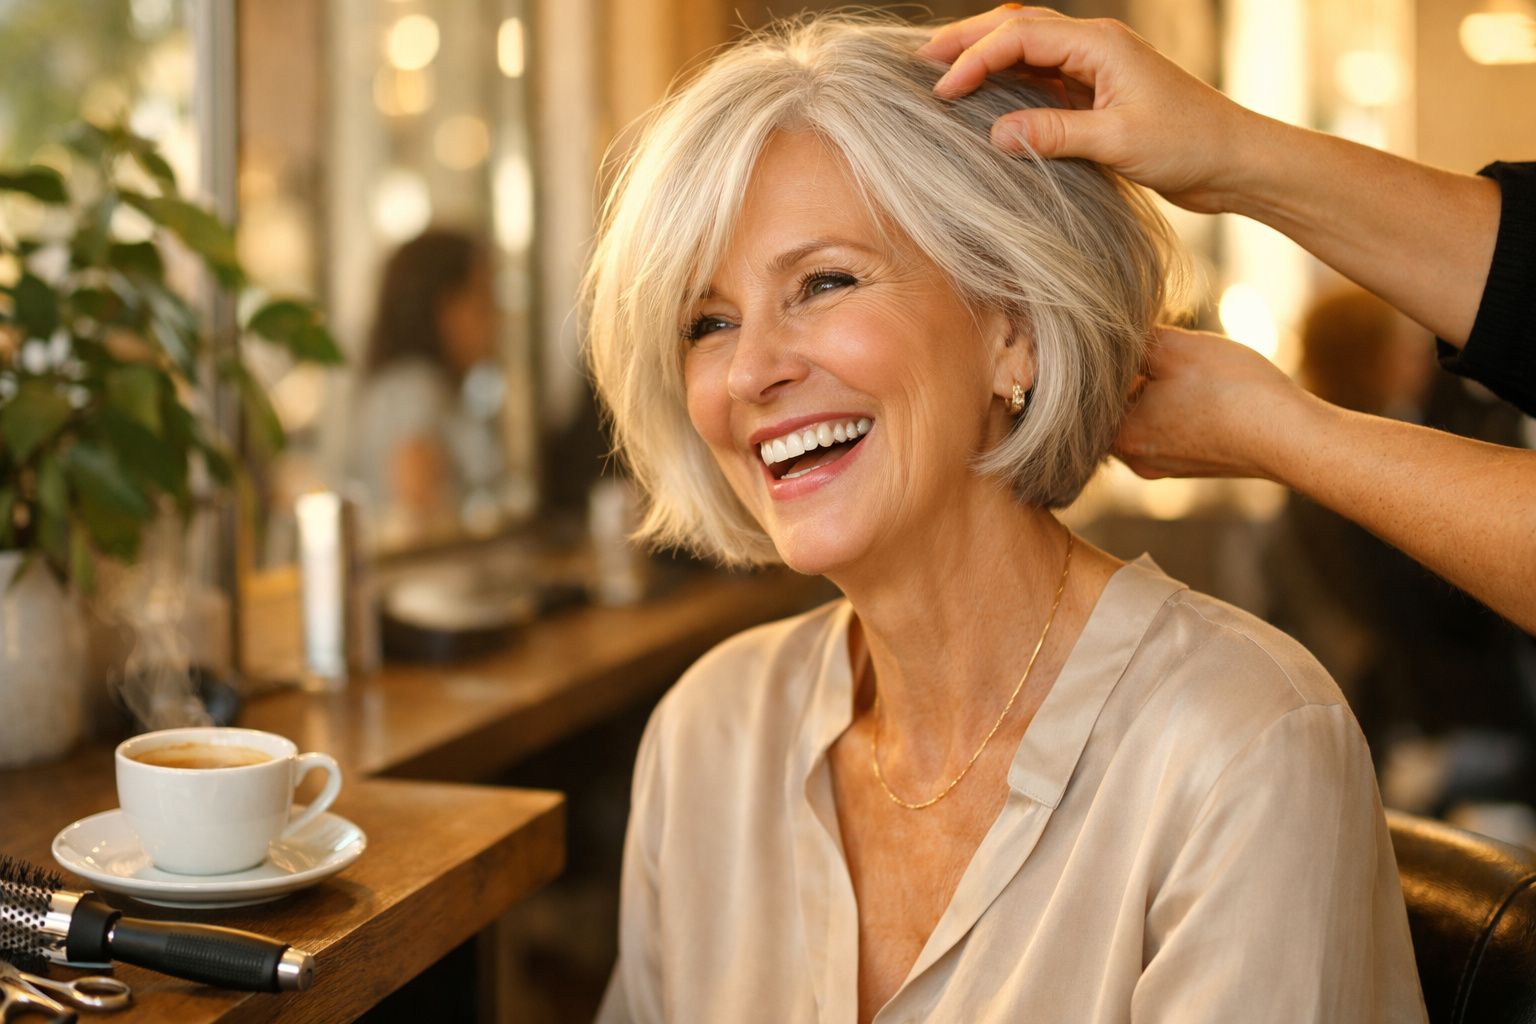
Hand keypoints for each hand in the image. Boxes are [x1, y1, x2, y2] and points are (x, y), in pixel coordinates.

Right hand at [919, 6, 1261, 213]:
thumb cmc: (1188, 145)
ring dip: (985, 59)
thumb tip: (996, 134)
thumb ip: (1054, 133)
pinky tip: (984, 102)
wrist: (1233, 161)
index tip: (942, 90)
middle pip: (1017, 28)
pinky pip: (1042, 81)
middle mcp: (1095, 47)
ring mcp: (1096, 70)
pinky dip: (1008, 86)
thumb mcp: (1117, 142)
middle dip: (968, 40)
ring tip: (942, 74)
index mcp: (1099, 45)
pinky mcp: (1098, 96)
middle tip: (921, 59)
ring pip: (1027, 51)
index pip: (1020, 37)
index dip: (975, 59)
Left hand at [1113, 327, 1315, 480]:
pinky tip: (1201, 390)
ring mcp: (1164, 466)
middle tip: (1154, 347)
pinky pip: (1171, 429)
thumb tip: (1113, 334)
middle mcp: (1134, 459)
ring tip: (1181, 367)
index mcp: (1119, 435)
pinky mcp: (1192, 464)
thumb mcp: (1174, 347)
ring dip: (1155, 389)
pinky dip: (1177, 407)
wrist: (1291, 436)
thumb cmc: (1231, 390)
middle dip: (1131, 374)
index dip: (1105, 359)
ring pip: (1144, 416)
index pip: (1091, 393)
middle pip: (1116, 405)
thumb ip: (1134, 340)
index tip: (1127, 338)